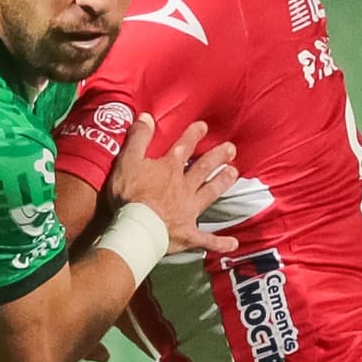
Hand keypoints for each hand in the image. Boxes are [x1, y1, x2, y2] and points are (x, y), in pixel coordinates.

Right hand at [108, 114, 238, 255]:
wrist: (137, 228)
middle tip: (231, 148)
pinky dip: (220, 243)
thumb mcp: (128, 161)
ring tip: (234, 173)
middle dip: (217, 157)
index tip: (204, 126)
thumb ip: (138, 138)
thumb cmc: (130, 195)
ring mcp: (189, 211)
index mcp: (169, 169)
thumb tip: (147, 116)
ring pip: (210, 194)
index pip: (183, 147)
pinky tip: (234, 244)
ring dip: (222, 183)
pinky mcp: (189, 234)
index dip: (193, 135)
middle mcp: (184, 187)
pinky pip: (207, 240)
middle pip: (203, 168)